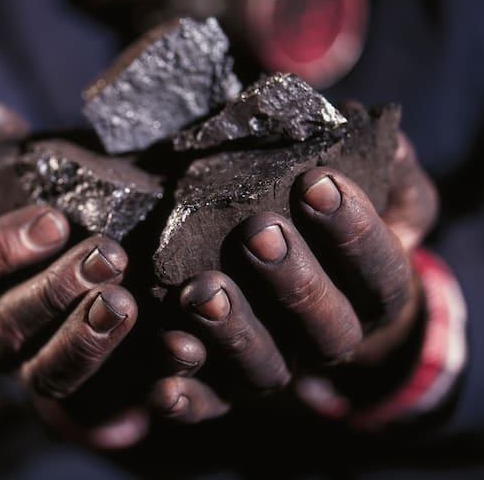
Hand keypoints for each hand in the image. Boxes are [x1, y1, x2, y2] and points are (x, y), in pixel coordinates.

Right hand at [0, 101, 146, 448]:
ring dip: (86, 341)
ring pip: (48, 374)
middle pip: (8, 326)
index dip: (0, 249)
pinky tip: (178, 352)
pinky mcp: (87, 402)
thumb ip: (11, 158)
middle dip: (55, 291)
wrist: (100, 288)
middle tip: (110, 256)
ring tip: (128, 305)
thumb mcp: (40, 189)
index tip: (55, 219)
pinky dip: (140, 382)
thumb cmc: (64, 233)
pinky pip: (105, 404)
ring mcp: (39, 372)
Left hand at [149, 131, 438, 422]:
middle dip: (294, 280)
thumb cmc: (341, 232)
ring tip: (202, 292)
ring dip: (235, 334)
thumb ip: (387, 173)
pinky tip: (161, 378)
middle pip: (327, 328)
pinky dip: (187, 396)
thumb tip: (388, 146)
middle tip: (259, 232)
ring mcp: (280, 366)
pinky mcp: (230, 386)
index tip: (317, 180)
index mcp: (374, 295)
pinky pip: (211, 404)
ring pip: (267, 369)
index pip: (380, 273)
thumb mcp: (379, 198)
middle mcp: (330, 340)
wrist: (317, 297)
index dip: (354, 232)